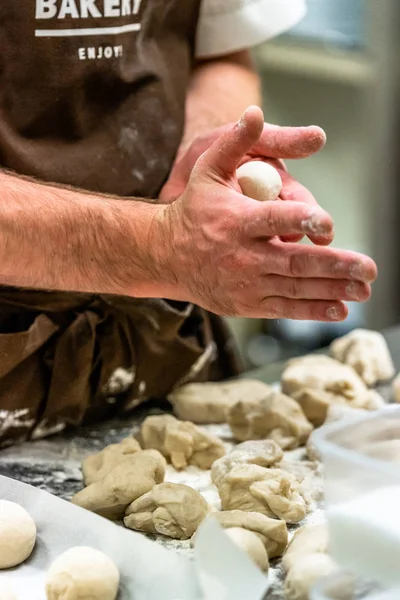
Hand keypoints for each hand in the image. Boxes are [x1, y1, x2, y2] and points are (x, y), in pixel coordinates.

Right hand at [153, 107, 376, 320]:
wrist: (167, 255)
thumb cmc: (194, 209)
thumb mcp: (207, 169)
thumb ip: (235, 142)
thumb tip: (255, 111)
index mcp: (236, 220)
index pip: (273, 219)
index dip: (301, 221)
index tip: (327, 225)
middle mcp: (243, 255)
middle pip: (294, 261)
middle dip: (335, 266)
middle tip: (368, 268)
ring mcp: (246, 282)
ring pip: (295, 288)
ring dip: (333, 290)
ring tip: (363, 290)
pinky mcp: (247, 302)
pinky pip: (285, 308)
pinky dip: (313, 309)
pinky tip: (339, 309)